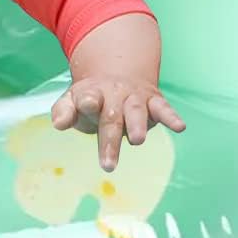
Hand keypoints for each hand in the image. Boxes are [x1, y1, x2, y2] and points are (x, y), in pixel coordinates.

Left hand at [50, 76, 184, 170]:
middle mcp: (114, 94)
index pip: (88, 97)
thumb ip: (64, 111)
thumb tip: (58, 123)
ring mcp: (134, 98)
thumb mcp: (73, 100)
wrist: (119, 72)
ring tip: (137, 140)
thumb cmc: (93, 97)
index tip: (86, 105)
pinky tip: (180, 127)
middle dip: (110, 140)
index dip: (87, 101)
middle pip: (111, 117)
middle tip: (108, 164)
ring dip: (137, 125)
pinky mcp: (153, 101)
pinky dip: (171, 117)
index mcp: (92, 94)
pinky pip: (163, 108)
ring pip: (136, 111)